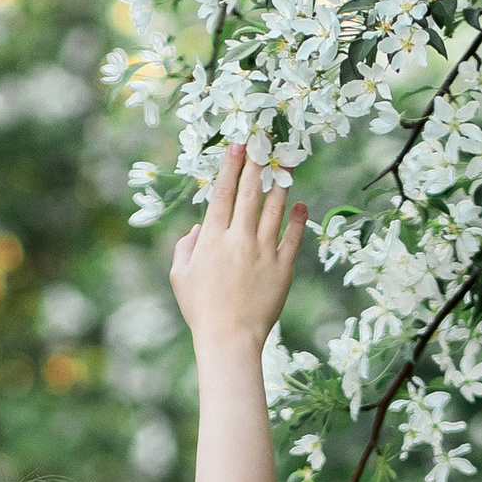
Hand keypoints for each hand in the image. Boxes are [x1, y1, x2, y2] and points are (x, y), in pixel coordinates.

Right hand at [171, 141, 304, 353]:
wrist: (230, 338)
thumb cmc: (201, 309)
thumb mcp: (181, 277)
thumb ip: (185, 248)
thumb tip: (197, 229)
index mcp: (213, 239)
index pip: (222, 193)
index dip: (230, 167)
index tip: (238, 146)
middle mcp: (240, 239)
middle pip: (250, 193)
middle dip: (258, 164)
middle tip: (265, 143)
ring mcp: (264, 252)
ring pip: (275, 210)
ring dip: (280, 186)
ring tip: (285, 169)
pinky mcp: (283, 268)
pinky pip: (293, 237)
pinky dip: (297, 219)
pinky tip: (299, 206)